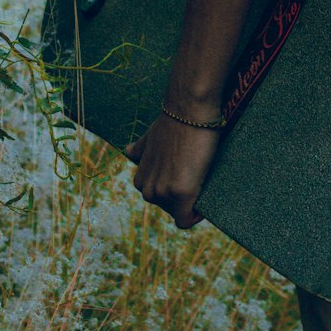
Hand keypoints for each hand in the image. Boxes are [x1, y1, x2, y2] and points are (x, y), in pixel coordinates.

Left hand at [125, 112, 221, 228]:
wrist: (188, 111)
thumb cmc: (173, 122)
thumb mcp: (149, 138)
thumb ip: (139, 150)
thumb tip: (126, 151)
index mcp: (141, 180)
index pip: (159, 198)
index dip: (175, 190)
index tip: (187, 178)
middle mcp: (148, 189)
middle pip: (170, 207)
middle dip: (183, 198)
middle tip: (197, 176)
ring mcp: (163, 192)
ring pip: (180, 213)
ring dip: (191, 203)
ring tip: (200, 179)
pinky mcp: (181, 193)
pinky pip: (186, 219)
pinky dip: (195, 216)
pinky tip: (203, 203)